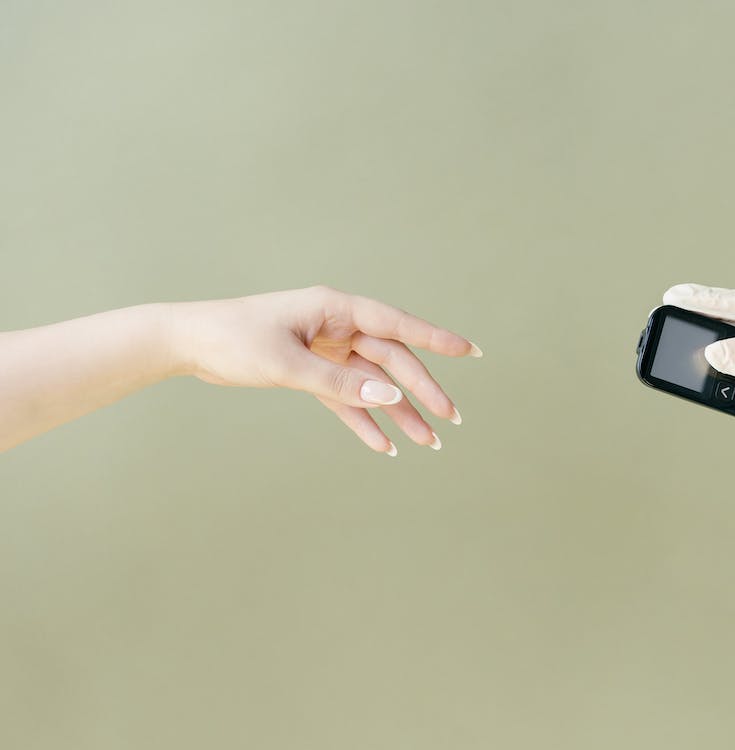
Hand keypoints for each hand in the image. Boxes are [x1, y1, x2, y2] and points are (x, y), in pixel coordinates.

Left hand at [171, 285, 481, 455]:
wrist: (187, 343)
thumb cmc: (233, 340)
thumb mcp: (288, 364)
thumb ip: (340, 382)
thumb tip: (390, 395)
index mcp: (335, 309)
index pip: (398, 324)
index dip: (436, 339)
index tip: (470, 351)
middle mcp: (337, 326)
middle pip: (391, 360)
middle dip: (422, 390)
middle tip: (451, 419)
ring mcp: (326, 349)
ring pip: (373, 384)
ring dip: (398, 412)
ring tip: (429, 442)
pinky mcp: (311, 371)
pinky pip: (346, 399)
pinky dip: (363, 421)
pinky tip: (384, 445)